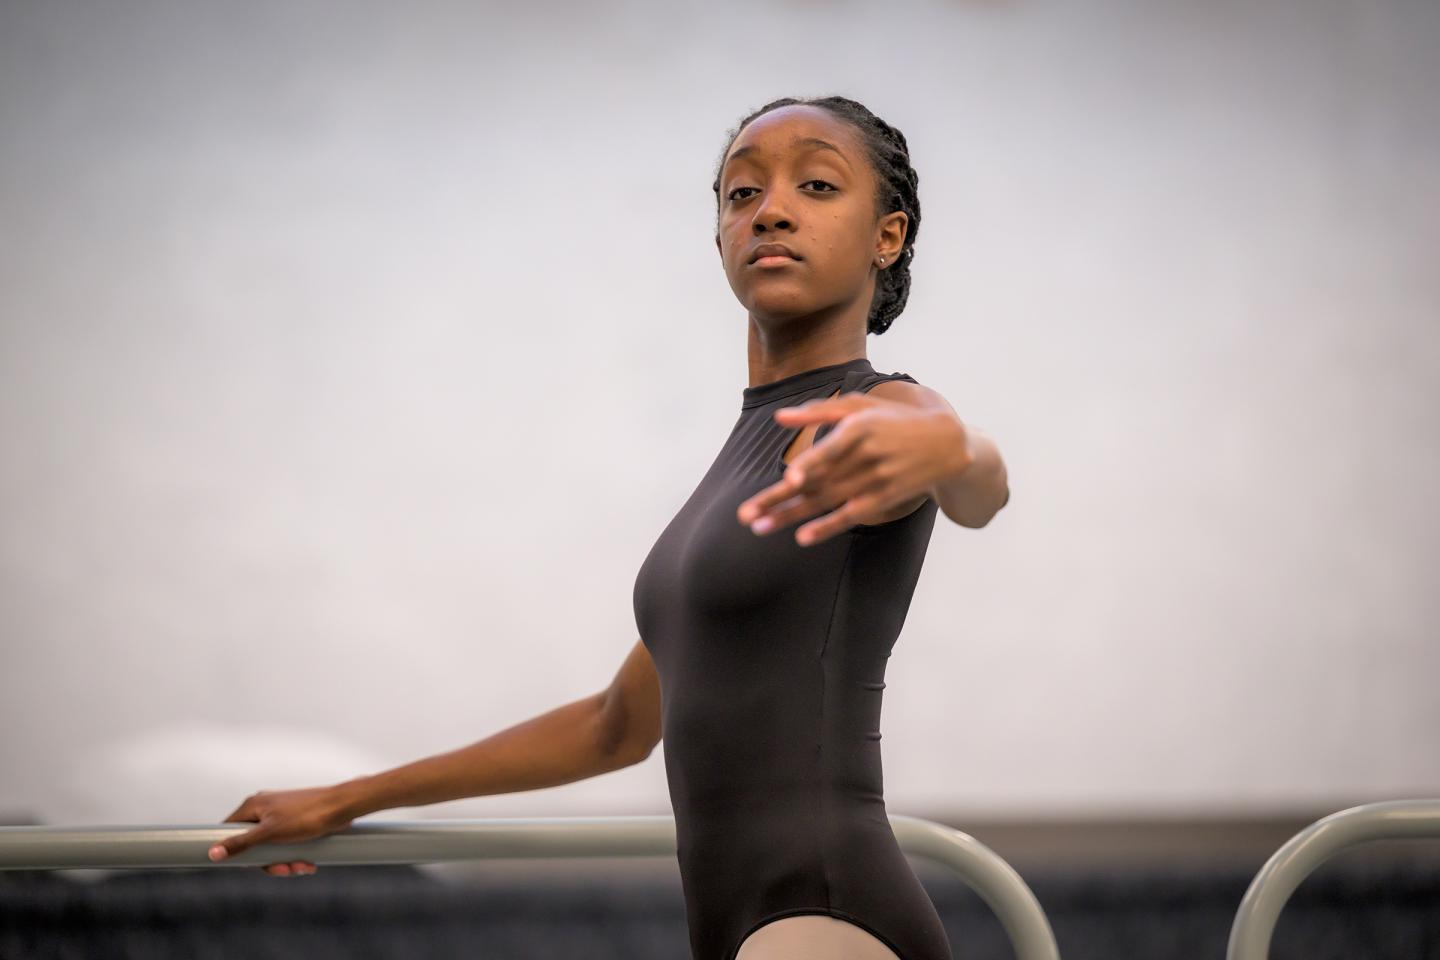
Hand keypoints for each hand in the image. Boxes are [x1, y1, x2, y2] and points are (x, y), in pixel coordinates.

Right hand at [207, 785, 354, 876]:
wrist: (342, 807)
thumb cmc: (306, 816)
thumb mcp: (270, 833)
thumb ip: (240, 844)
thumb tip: (213, 853)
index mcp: (253, 805)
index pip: (228, 830)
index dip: (232, 850)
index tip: (245, 865)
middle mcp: (264, 808)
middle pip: (252, 845)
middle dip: (269, 862)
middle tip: (284, 869)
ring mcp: (280, 816)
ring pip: (272, 848)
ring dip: (285, 862)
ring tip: (302, 867)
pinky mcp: (295, 824)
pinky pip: (287, 845)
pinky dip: (294, 856)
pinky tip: (308, 863)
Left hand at [736, 392, 972, 546]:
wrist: (945, 443)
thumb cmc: (894, 419)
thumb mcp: (861, 406)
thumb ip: (818, 410)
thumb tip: (779, 417)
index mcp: (861, 428)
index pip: (832, 450)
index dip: (812, 465)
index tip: (792, 478)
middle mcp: (867, 457)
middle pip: (817, 482)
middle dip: (779, 499)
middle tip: (746, 516)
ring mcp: (875, 481)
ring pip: (825, 501)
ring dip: (791, 517)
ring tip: (759, 527)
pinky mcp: (882, 499)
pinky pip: (849, 516)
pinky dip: (827, 527)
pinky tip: (803, 538)